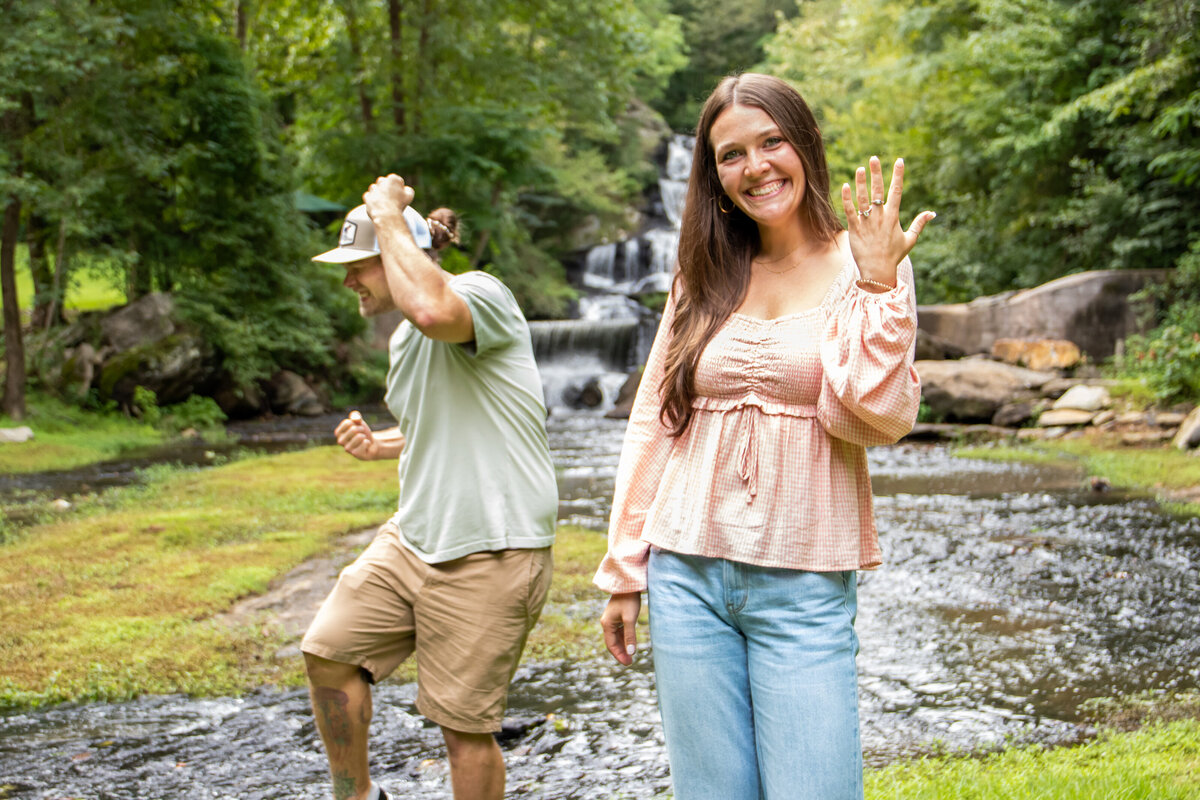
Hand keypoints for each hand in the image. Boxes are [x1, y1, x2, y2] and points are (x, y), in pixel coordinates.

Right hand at [335, 411, 403, 460]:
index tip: (356, 427)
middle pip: (353, 429)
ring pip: (359, 437)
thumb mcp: (359, 421)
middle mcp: (340, 441)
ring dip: (365, 436)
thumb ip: (355, 416)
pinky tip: (366, 446)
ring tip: (363, 440)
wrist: (371, 444)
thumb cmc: (362, 432)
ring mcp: (347, 449)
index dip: (356, 423)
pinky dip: (368, 442)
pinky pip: (365, 443)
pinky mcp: (356, 454)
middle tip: (362, 434)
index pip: (347, 423)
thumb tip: (356, 419)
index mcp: (338, 432)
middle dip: (361, 429)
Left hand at [363, 174, 415, 229]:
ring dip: (379, 194)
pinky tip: (378, 206)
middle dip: (387, 189)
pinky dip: (373, 200)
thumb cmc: (399, 205)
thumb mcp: (409, 196)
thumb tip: (405, 189)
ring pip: (375, 189)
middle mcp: (381, 181)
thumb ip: (408, 189)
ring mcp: (373, 189)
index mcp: (393, 178)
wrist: (387, 216)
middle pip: (384, 183)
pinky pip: (370, 197)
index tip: (400, 195)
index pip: (397, 181)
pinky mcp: (367, 196)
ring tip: (385, 204)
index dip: (399, 189)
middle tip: (392, 199)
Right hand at [600, 592, 641, 665]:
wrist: (628, 585)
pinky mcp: (618, 617)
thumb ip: (630, 636)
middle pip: (612, 642)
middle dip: (621, 653)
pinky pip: (620, 632)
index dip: (618, 655)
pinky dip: (624, 639)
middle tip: (630, 662)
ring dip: (623, 647)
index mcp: (607, 624)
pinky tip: (631, 644)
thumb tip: (631, 653)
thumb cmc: (629, 601)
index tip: (627, 663)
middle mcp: (607, 623)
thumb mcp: (630, 619)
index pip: (611, 645)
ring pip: (616, 637)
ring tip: (631, 656)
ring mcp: (612, 620)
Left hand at [841, 157, 935, 287]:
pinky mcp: (855, 229)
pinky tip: (845, 186)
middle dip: (877, 173)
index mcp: (894, 217)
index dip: (898, 175)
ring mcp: (867, 223)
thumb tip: (932, 213)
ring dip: (861, 183)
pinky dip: (847, 199)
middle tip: (874, 158)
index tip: (899, 161)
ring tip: (860, 168)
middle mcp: (880, 217)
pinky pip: (850, 211)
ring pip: (863, 199)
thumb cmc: (894, 256)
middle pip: (879, 191)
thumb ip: (919, 224)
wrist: (878, 271)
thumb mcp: (910, 240)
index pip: (897, 191)